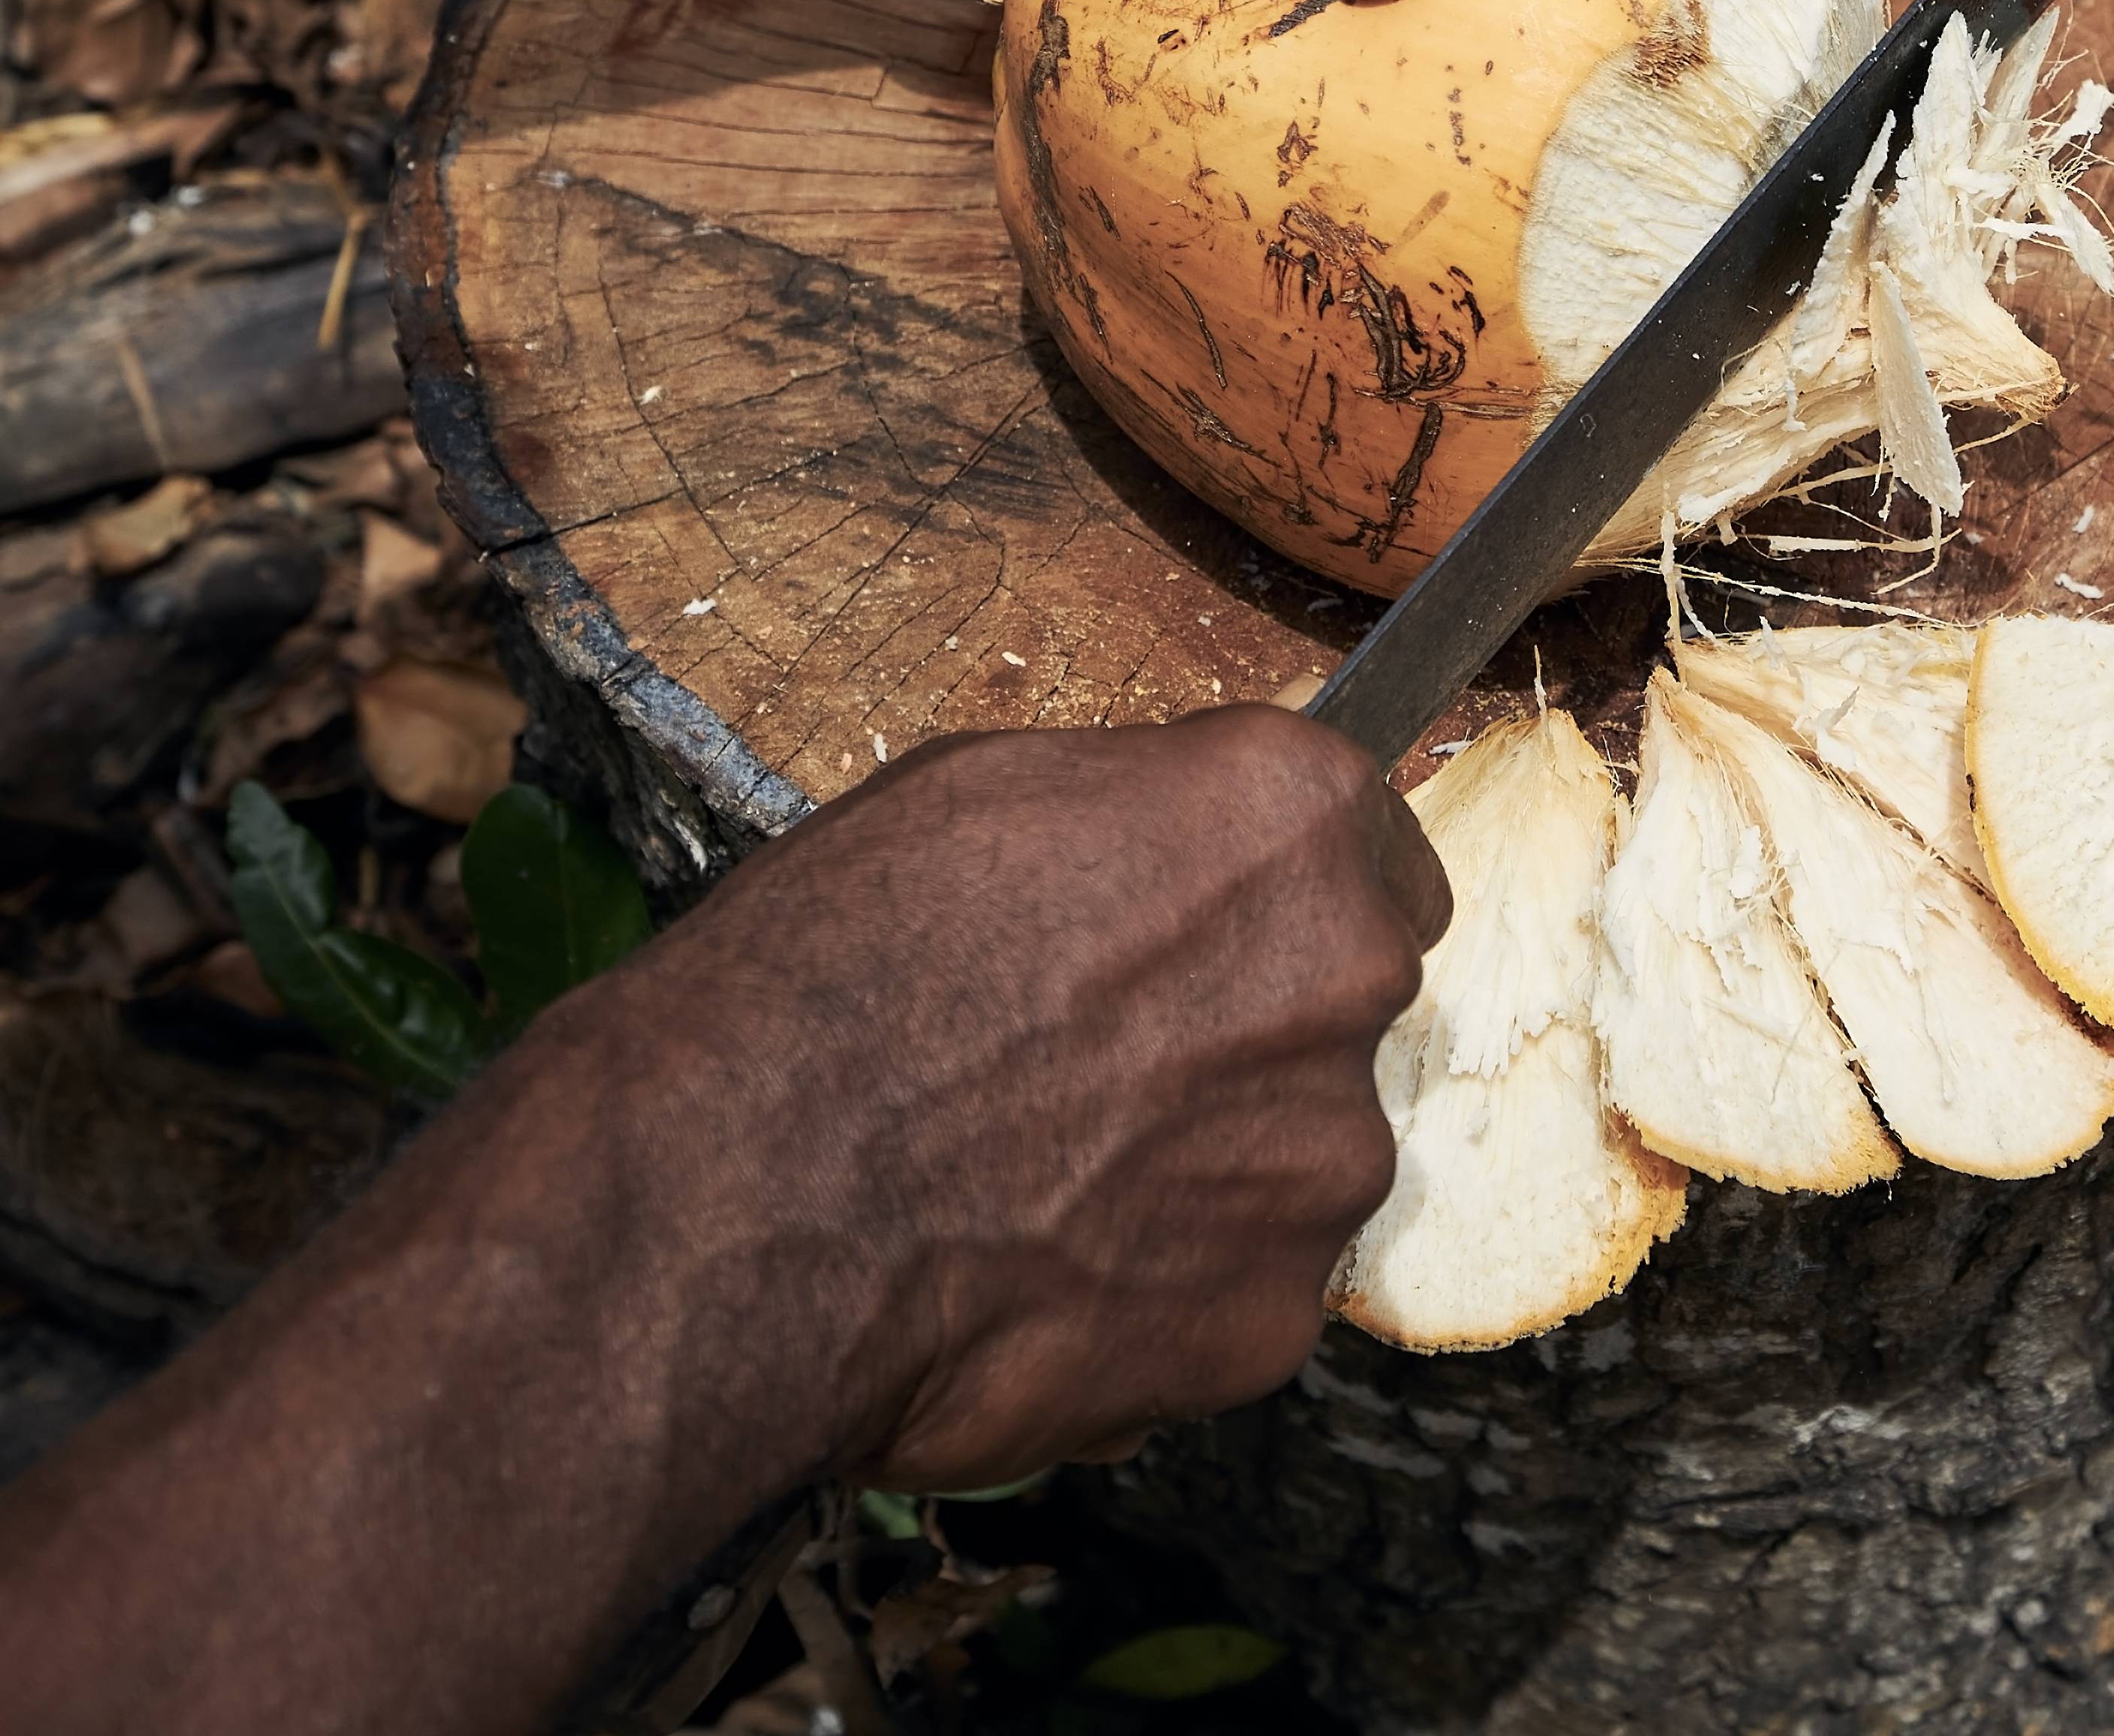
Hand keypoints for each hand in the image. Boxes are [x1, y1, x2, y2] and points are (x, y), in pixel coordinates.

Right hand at [543, 706, 1448, 1485]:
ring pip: (1294, 1162)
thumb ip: (1146, 821)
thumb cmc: (832, 972)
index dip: (1279, 902)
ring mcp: (1321, 1164)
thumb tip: (1193, 858)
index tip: (1213, 936)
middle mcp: (1345, 980)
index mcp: (1289, 823)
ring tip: (1041, 1189)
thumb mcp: (986, 793)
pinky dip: (1159, 1295)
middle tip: (1096, 1072)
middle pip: (1340, 1008)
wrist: (742, 1198)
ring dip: (1206, 1173)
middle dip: (1246, 1035)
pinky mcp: (1271, 1320)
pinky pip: (1236, 1295)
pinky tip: (1037, 1281)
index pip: (1371, 852)